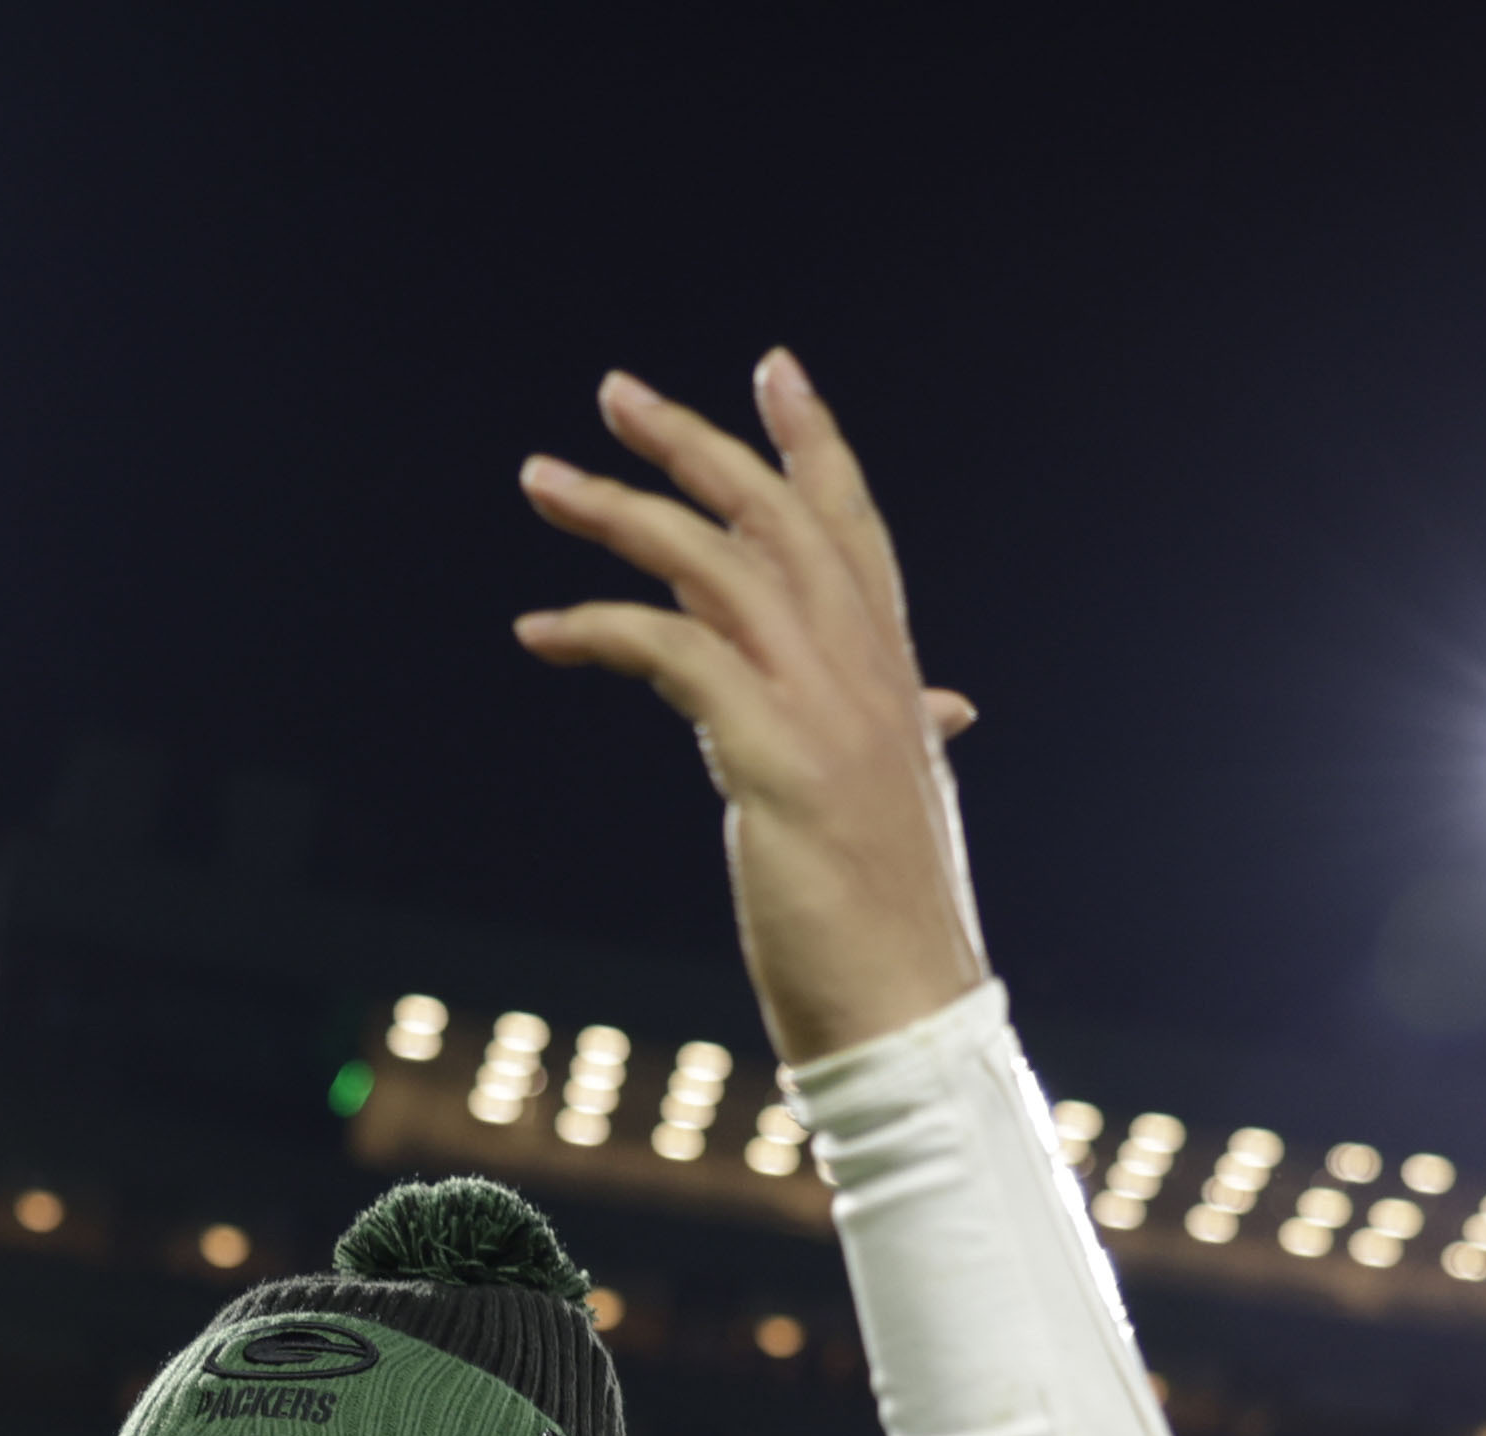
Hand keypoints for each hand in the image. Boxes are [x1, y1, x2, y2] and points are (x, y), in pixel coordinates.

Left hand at [514, 353, 991, 1065]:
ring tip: (544, 481)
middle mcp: (869, 673)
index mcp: (895, 678)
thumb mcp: (904, 804)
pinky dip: (601, 627)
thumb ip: (909, 735)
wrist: (909, 1016)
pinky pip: (674, 652)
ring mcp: (827, 710)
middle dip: (694, 445)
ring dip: (620, 513)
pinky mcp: (777, 756)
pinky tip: (539, 630)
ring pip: (716, 565)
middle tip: (614, 393)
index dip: (814, 445)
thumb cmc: (891, 925)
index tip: (773, 368)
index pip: (854, 529)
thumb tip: (945, 709)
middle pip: (775, 517)